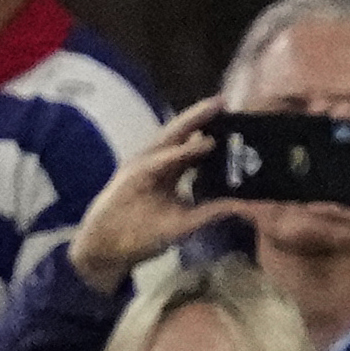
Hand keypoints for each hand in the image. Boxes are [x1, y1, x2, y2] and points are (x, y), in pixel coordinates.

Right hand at [66, 102, 240, 291]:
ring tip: (215, 107)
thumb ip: (209, 212)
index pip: (193, 146)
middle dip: (203, 116)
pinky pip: (160, 159)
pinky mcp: (133, 175)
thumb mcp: (184, 224)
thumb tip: (241, 206)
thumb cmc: (142, 235)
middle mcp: (157, 162)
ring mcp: (143, 165)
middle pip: (183, 133)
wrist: (108, 250)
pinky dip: (180, 151)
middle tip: (225, 100)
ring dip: (193, 120)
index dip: (212, 132)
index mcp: (169, 171)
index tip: (237, 121)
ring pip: (171, 137)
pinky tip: (200, 142)